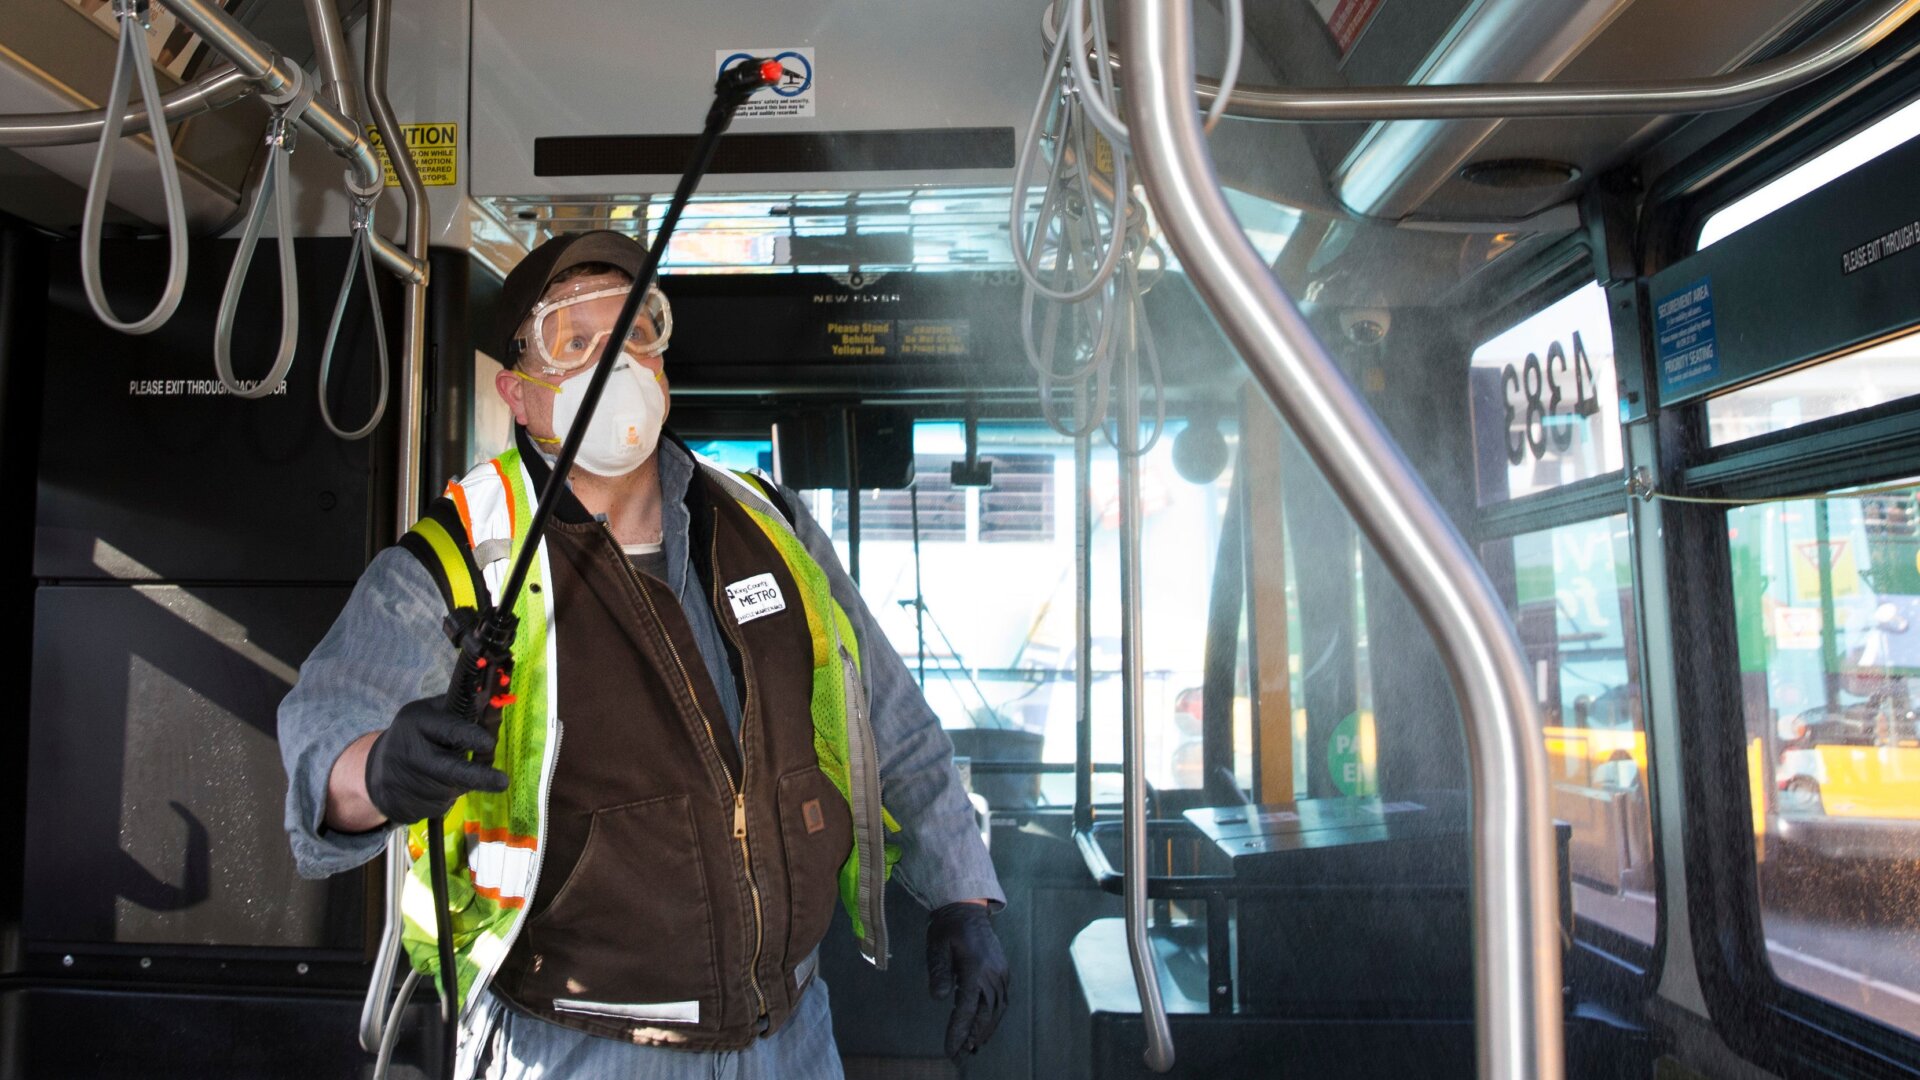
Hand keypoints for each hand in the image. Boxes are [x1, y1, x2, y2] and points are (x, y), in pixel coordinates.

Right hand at [363, 696, 508, 823]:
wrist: (376, 767)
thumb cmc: (417, 735)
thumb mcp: (432, 713)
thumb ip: (461, 710)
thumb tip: (494, 701)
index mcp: (417, 722)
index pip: (448, 729)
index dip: (470, 737)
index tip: (489, 743)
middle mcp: (407, 752)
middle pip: (448, 770)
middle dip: (478, 777)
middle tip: (503, 782)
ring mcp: (400, 782)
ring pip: (447, 792)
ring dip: (458, 787)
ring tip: (448, 775)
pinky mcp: (399, 806)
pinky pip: (435, 808)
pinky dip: (442, 801)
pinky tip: (431, 789)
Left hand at [926, 901, 1009, 1058]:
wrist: (968, 908)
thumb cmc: (948, 928)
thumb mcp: (936, 947)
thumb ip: (939, 972)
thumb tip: (938, 998)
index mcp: (975, 968)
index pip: (966, 1008)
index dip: (959, 1032)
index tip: (951, 1049)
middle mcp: (992, 973)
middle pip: (985, 1014)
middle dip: (973, 1037)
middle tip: (962, 1055)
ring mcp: (1000, 972)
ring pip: (997, 1009)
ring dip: (986, 1030)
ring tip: (974, 1046)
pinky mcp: (1003, 971)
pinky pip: (1002, 999)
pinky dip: (994, 1016)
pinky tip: (984, 1026)